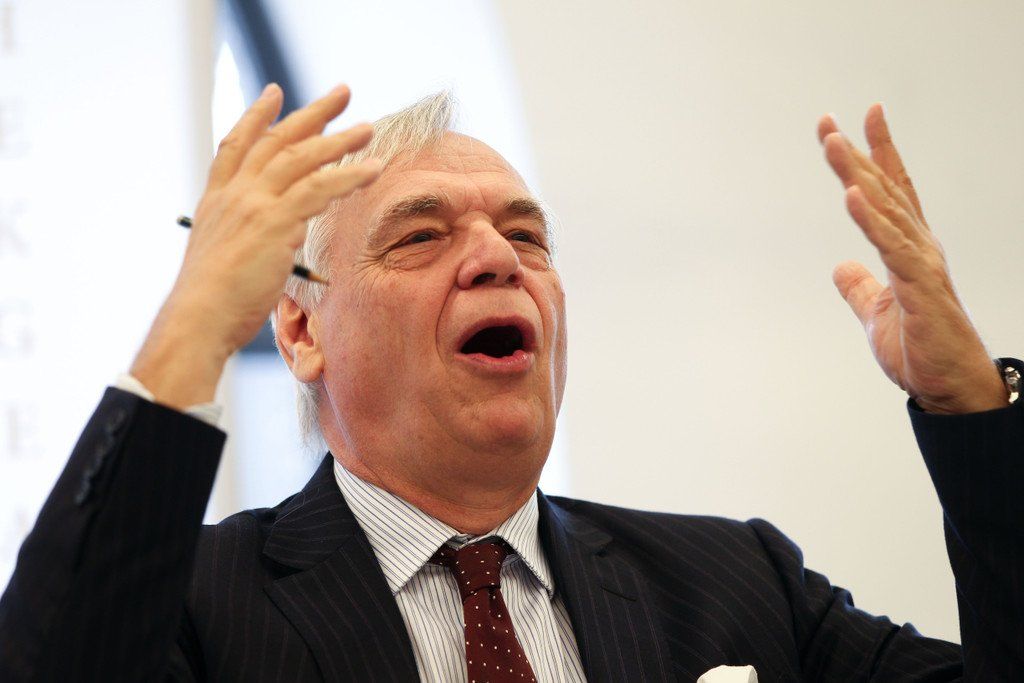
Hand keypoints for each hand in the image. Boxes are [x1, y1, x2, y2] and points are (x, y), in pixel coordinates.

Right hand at [131, 83, 380, 408]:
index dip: (257, 116)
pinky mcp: (275, 220)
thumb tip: (276, 243)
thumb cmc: (213, 304)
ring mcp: (253, 203)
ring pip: (302, 158)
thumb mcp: (221, 260)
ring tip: (368, 128)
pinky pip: (320, 187)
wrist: (198, 317)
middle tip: (343, 93)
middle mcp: (233, 194)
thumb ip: (246, 241)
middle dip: (312, 114)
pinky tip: (374, 167)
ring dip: (339, 140)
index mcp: (216, 201)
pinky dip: (350, 175)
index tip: (275, 93)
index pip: (236, 146)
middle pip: (277, 141)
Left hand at [819, 104, 1004, 413]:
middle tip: (825, 123)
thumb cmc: (921, 350)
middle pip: (881, 189)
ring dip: (856, 173)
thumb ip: (860, 288)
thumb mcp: (877, 312)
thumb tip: (842, 267)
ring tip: (831, 143)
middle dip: (853, 154)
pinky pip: (890, 245)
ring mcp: (920, 262)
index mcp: (909, 249)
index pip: (891, 192)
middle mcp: (917, 246)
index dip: (875, 154)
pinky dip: (869, 218)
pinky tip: (851, 194)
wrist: (947, 386)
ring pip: (884, 208)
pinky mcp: (919, 285)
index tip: (858, 119)